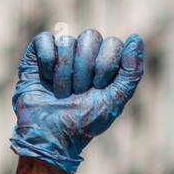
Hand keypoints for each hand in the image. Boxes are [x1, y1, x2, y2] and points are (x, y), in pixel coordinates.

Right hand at [10, 29, 143, 172]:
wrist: (51, 136)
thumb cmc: (84, 122)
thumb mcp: (114, 101)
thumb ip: (131, 72)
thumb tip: (136, 38)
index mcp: (105, 63)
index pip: (112, 43)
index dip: (105, 65)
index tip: (98, 87)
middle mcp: (84, 54)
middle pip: (91, 36)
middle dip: (84, 70)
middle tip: (78, 92)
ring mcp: (61, 52)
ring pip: (67, 41)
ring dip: (64, 73)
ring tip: (61, 92)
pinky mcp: (38, 54)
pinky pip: (45, 40)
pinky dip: (47, 62)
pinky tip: (46, 79)